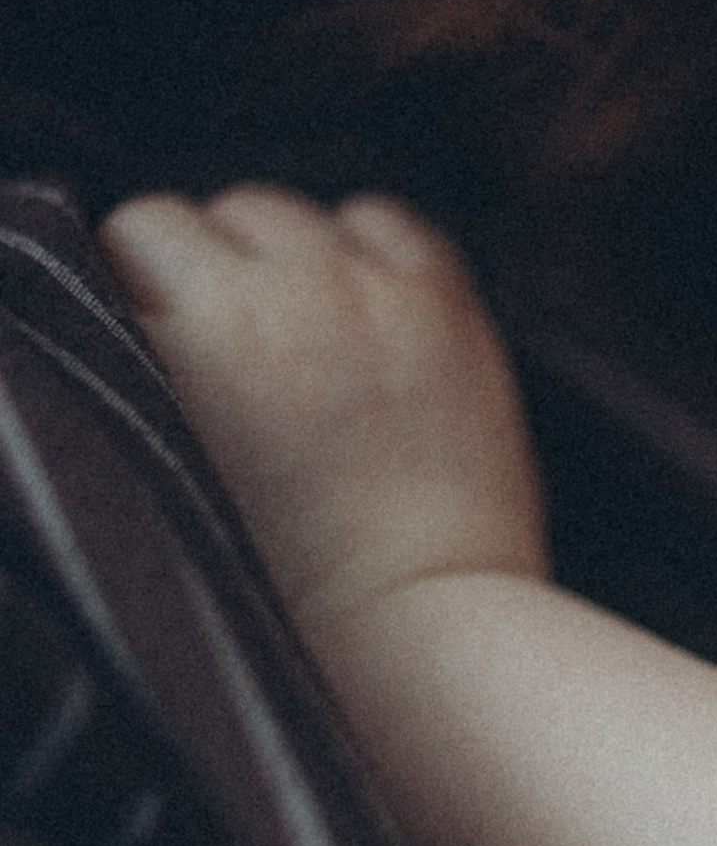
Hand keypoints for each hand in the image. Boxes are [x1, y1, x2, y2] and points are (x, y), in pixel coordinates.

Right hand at [98, 190, 546, 651]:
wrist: (419, 631)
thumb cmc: (284, 585)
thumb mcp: (174, 466)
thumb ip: (157, 366)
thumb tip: (151, 306)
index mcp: (201, 332)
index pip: (138, 234)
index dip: (143, 287)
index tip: (159, 339)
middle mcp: (289, 291)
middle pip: (217, 216)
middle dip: (213, 269)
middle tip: (231, 354)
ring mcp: (376, 294)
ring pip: (297, 214)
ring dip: (288, 259)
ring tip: (298, 343)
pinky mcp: (448, 309)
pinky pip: (388, 224)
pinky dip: (370, 253)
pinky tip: (364, 316)